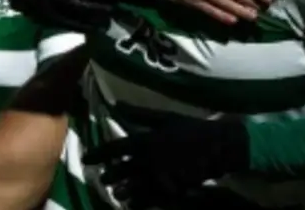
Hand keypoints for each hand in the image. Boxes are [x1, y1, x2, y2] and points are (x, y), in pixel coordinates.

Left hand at [83, 118, 248, 208]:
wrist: (218, 147)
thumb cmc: (191, 128)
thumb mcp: (166, 117)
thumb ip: (141, 114)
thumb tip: (117, 105)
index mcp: (146, 139)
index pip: (116, 148)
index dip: (99, 153)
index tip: (86, 159)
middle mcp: (149, 159)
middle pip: (122, 170)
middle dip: (109, 175)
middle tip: (100, 178)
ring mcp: (159, 176)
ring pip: (133, 187)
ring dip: (122, 190)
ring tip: (114, 193)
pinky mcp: (170, 189)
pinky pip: (150, 199)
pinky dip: (139, 201)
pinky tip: (132, 203)